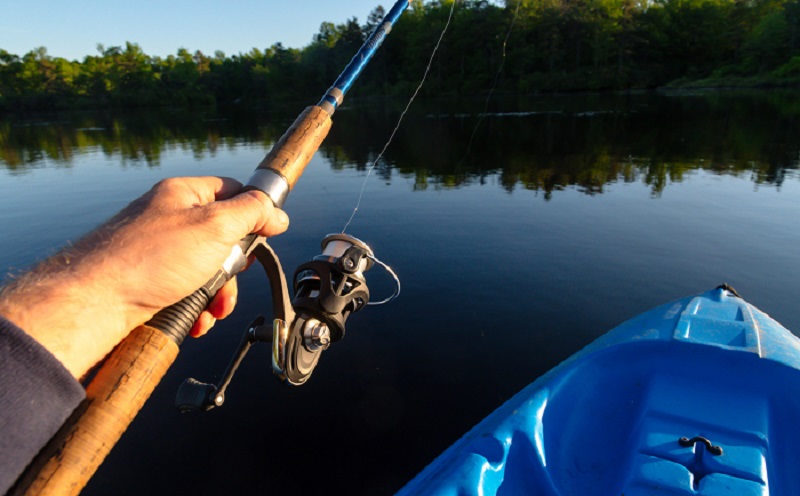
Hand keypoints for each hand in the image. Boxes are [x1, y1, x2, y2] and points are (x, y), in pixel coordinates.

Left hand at [0, 176, 288, 378]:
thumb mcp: (215, 226)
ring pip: (206, 270)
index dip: (255, 211)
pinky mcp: (149, 282)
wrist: (96, 302)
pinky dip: (196, 308)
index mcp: (183, 194)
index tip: (270, 233)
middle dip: (233, 268)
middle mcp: (169, 219)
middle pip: (222, 237)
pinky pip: (186, 292)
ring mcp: (158, 252)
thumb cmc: (150, 258)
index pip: (232, 191)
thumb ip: (251, 212)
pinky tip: (195, 319)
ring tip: (212, 310)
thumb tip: (276, 211)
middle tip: (229, 278)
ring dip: (217, 294)